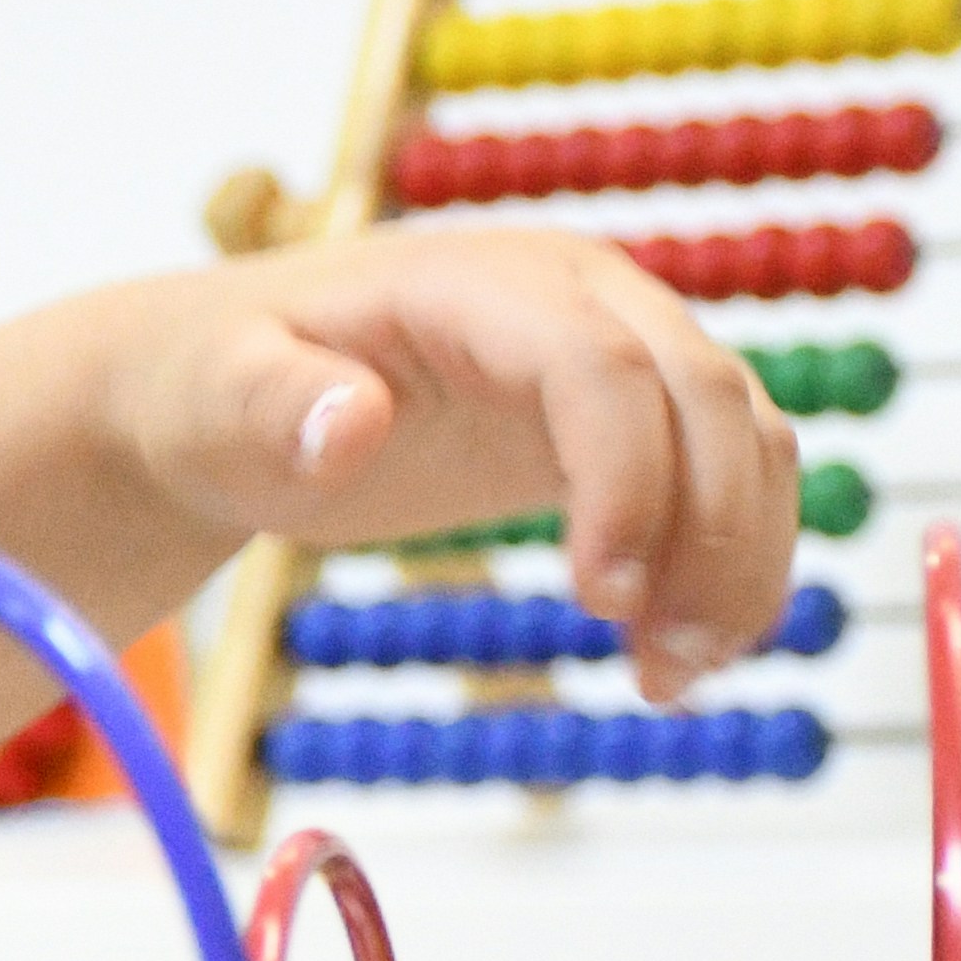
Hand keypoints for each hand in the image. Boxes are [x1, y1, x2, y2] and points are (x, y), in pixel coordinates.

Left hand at [96, 229, 798, 699]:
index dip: (626, 480)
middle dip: (709, 536)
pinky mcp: (627, 418)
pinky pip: (727, 478)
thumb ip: (275, 408)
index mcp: (481, 283)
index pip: (600, 367)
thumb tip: (351, 425)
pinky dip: (729, 565)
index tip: (602, 601)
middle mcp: (579, 298)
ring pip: (744, 442)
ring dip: (737, 562)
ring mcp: (618, 351)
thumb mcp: (216, 400)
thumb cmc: (217, 390)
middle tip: (661, 671)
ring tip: (670, 677)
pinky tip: (677, 655)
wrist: (226, 391)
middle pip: (706, 399)